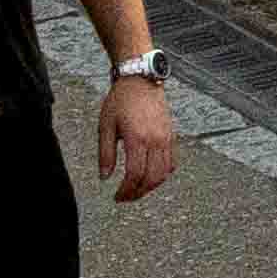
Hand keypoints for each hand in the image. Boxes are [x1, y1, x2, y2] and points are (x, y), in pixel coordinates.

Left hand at [100, 68, 183, 205]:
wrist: (141, 80)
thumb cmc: (121, 100)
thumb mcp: (105, 127)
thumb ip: (105, 154)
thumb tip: (105, 176)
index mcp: (137, 139)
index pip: (135, 175)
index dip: (126, 191)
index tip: (117, 196)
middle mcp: (155, 140)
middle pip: (151, 178)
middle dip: (138, 193)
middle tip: (125, 198)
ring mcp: (165, 138)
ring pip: (164, 172)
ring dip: (151, 186)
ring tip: (137, 190)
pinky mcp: (170, 135)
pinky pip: (171, 161)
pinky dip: (163, 174)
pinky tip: (151, 175)